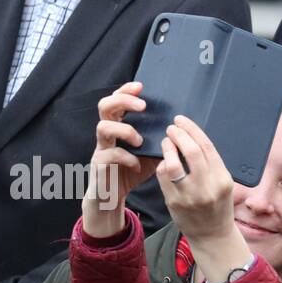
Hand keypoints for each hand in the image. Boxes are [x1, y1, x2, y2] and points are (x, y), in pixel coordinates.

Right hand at [81, 82, 159, 237]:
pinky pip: (109, 155)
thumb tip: (182, 130)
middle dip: (123, 101)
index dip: (125, 91)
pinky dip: (126, 158)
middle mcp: (107, 134)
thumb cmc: (132, 171)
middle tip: (142, 106)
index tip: (141, 86)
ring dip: (124, 130)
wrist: (112, 195)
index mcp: (118, 126)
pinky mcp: (100, 164)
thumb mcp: (149, 153)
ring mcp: (101, 148)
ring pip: (102, 127)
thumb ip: (159, 140)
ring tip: (140, 140)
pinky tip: (137, 165)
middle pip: (104, 106)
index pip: (117, 100)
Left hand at [158, 115, 249, 282]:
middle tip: (172, 128)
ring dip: (167, 148)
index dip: (192, 129)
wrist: (212, 235)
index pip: (207, 147)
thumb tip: (191, 137)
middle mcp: (208, 187)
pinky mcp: (174, 202)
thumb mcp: (223, 184)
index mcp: (223, 180)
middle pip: (191, 151)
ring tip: (167, 142)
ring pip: (173, 163)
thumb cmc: (218, 205)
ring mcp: (189, 196)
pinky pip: (163, 176)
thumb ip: (210, 164)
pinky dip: (162, 165)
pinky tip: (165, 162)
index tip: (182, 120)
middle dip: (178, 135)